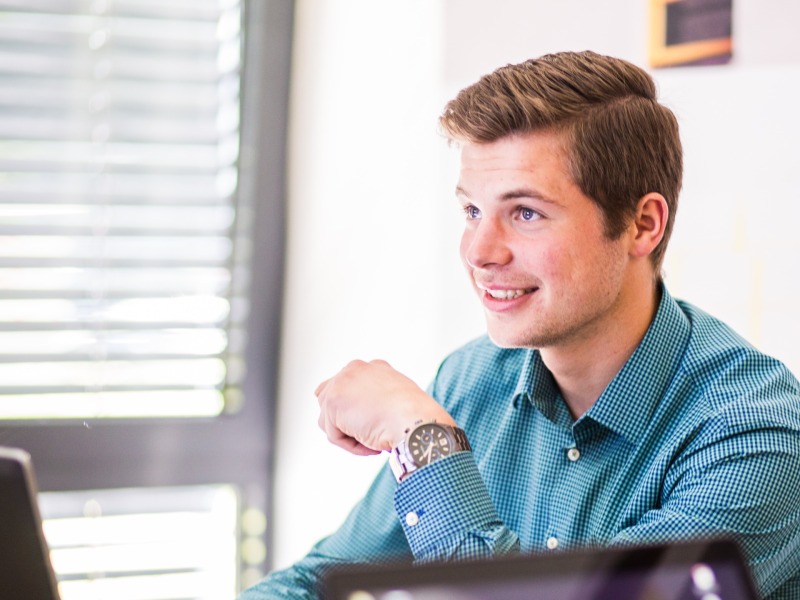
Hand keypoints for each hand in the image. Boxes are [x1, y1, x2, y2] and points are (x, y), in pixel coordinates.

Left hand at [315, 359, 455, 455]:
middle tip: (370, 434)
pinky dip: (352, 446)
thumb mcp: (398, 402)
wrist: (415, 422)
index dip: (357, 412)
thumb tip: (361, 420)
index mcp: (374, 368)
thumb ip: (377, 401)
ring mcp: (341, 383)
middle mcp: (355, 369)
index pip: (349, 387)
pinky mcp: (332, 402)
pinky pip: (334, 435)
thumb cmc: (413, 419)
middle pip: (329, 399)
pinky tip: (373, 444)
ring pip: (330, 421)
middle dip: (344, 421)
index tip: (377, 425)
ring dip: (351, 436)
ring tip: (376, 439)